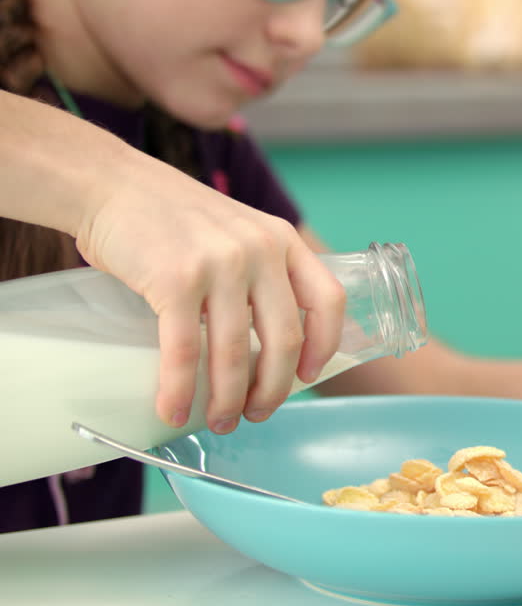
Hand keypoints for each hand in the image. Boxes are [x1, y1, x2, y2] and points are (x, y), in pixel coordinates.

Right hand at [74, 145, 344, 432]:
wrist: (110, 184)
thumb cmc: (173, 217)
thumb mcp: (237, 231)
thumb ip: (260, 272)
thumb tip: (270, 343)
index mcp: (282, 239)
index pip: (328, 300)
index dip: (325, 345)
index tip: (309, 375)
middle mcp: (260, 251)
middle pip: (285, 339)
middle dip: (273, 389)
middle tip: (258, 414)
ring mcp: (220, 265)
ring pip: (236, 353)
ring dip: (228, 400)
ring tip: (221, 422)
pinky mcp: (175, 281)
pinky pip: (186, 352)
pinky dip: (180, 390)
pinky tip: (174, 411)